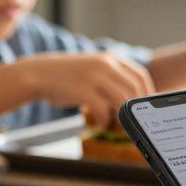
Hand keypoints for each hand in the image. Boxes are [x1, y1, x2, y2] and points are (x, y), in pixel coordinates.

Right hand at [18, 52, 154, 127]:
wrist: (37, 74)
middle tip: (133, 122)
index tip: (145, 108)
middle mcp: (105, 65)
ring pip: (121, 100)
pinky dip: (104, 120)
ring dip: (122, 117)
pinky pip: (102, 109)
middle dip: (136, 109)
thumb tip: (130, 98)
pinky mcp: (82, 90)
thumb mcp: (92, 68)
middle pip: (134, 90)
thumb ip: (111, 78)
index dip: (147, 94)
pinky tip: (99, 123)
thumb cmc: (66, 76)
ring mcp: (94, 77)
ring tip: (117, 126)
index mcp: (110, 58)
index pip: (140, 76)